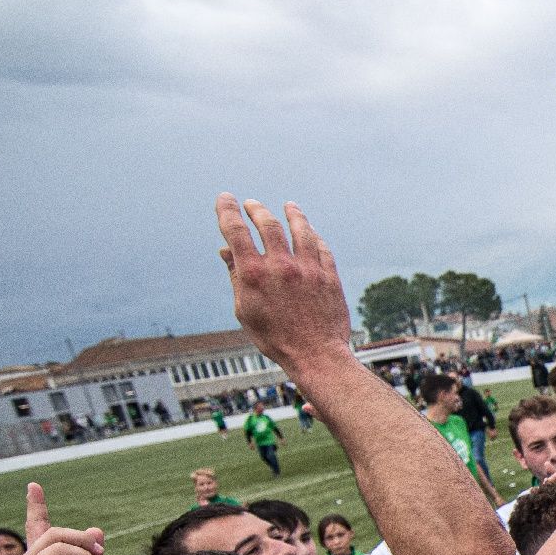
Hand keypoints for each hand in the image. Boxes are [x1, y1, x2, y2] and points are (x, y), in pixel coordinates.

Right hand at [215, 196, 353, 371]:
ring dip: (293, 215)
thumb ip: (236, 277)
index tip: (225, 198)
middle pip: (268, 224)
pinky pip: (321, 248)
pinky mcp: (330, 276)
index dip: (227, 210)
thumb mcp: (245, 311)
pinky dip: (314, 237)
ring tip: (289, 206)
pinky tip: (311, 233)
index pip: (235, 231)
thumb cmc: (275, 338)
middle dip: (257, 210)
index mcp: (254, 275)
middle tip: (252, 204)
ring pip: (301, 230)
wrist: (316, 355)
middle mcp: (281, 266)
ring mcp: (309, 269)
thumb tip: (227, 250)